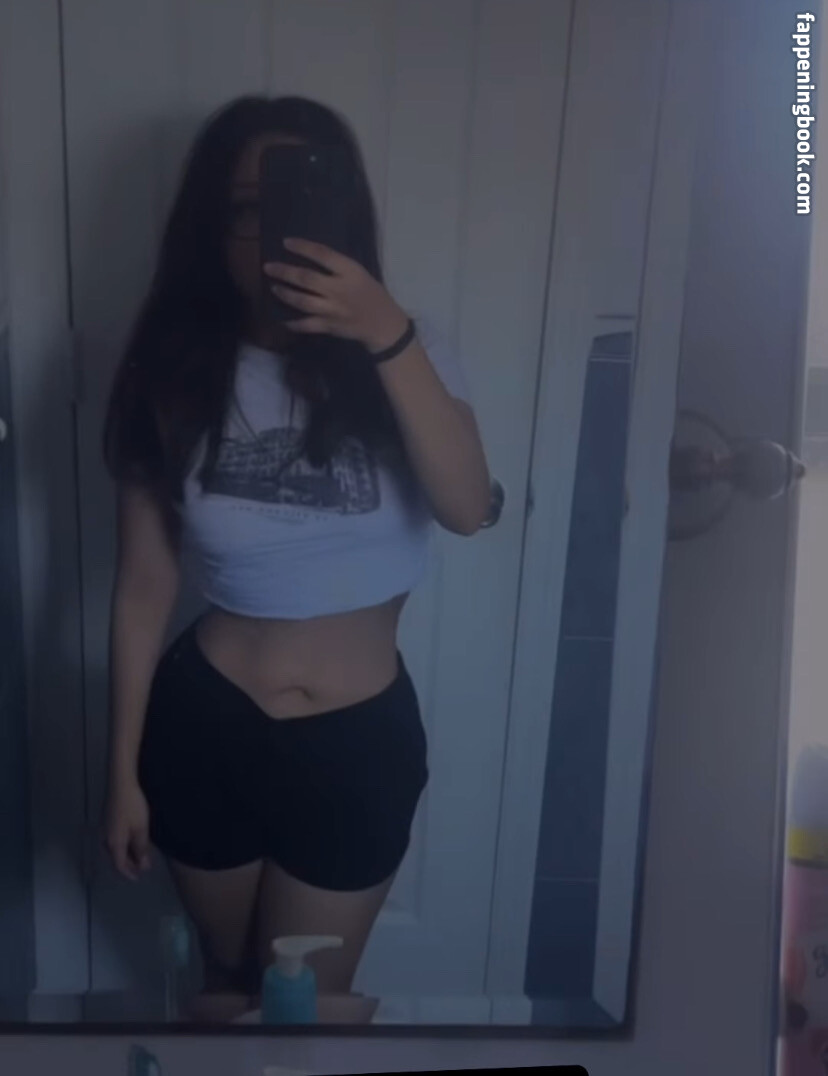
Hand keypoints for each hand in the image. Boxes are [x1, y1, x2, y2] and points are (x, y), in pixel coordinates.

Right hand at [104, 774, 151, 880]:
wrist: (121, 784)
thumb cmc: (133, 807)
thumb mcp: (141, 829)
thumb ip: (141, 849)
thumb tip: (143, 866)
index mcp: (113, 843)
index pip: (119, 865)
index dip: (129, 873)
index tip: (138, 877)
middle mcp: (105, 839)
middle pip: (115, 857)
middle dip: (128, 864)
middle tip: (141, 867)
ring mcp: (104, 829)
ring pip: (114, 848)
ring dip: (126, 854)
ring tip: (139, 855)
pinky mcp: (106, 820)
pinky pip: (114, 839)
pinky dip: (123, 845)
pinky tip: (131, 841)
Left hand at [263, 239, 409, 352]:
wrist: (384, 324)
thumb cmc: (371, 294)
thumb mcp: (360, 273)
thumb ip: (337, 267)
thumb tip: (309, 256)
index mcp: (350, 272)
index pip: (322, 254)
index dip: (302, 247)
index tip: (286, 242)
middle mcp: (339, 290)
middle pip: (306, 279)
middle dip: (284, 272)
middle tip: (268, 267)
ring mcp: (333, 310)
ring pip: (302, 301)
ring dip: (284, 293)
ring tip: (273, 287)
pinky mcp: (329, 327)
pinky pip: (305, 324)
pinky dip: (291, 322)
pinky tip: (281, 318)